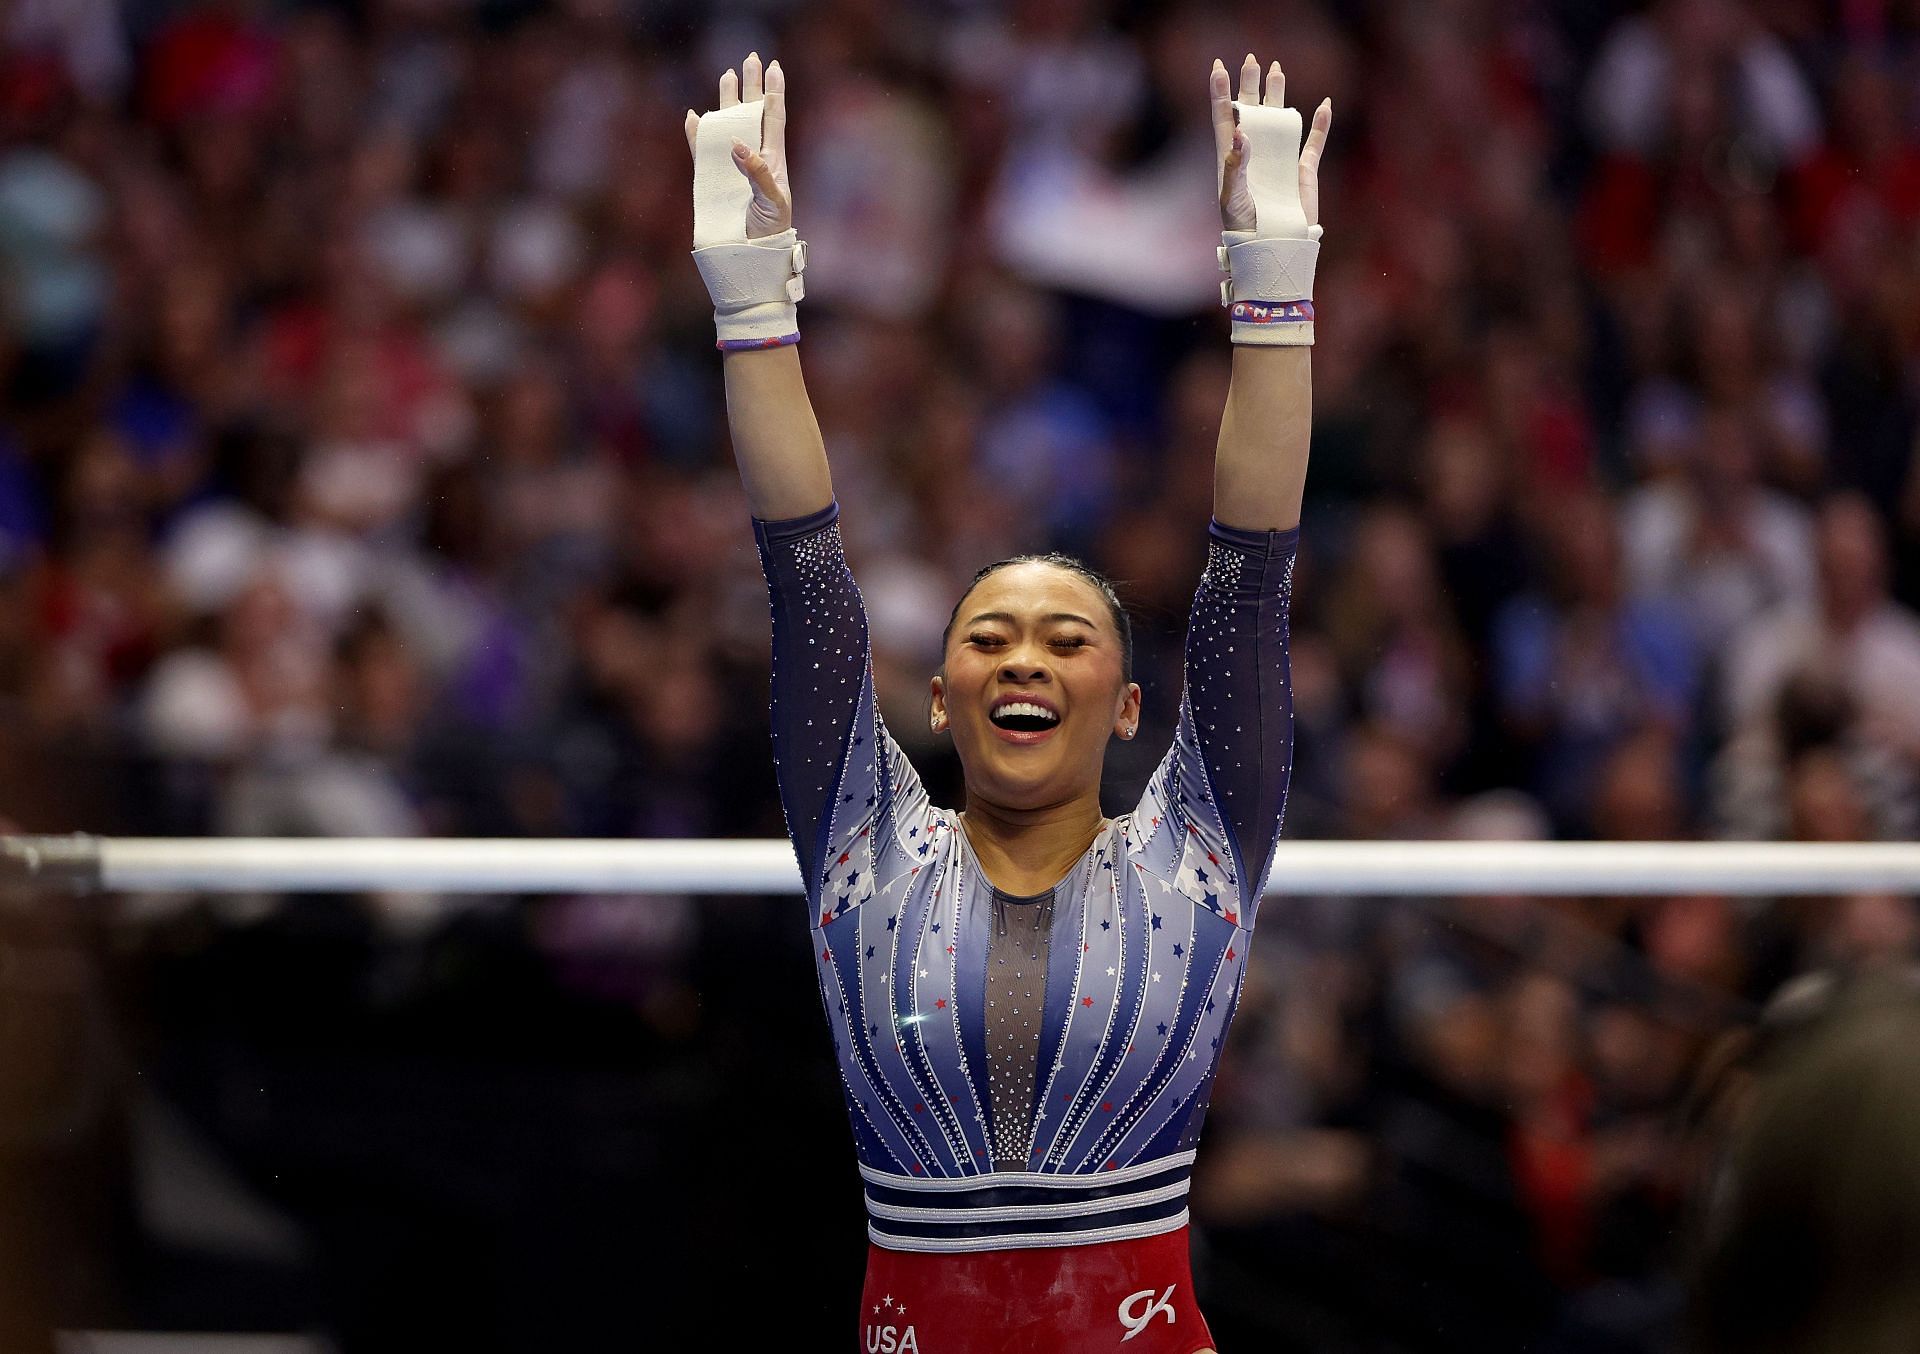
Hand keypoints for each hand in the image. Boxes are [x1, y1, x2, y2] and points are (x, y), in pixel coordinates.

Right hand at [684, 52, 790, 239]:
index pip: (773, 118)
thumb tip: (737, 144)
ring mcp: (731, 165)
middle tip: (750, 59)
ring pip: (727, 126)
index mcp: (772, 158)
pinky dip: (696, 134)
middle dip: (751, 86)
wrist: (752, 252)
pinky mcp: (712, 178)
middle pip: (751, 113)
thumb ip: (757, 172)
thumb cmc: (771, 229)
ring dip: (725, 102)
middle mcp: (752, 155)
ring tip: (726, 76)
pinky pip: (702, 151)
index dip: (774, 93)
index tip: (775, 67)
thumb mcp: (772, 201)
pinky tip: (693, 117)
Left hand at [1211, 54, 1331, 233]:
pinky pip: (1313, 143)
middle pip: (1252, 110)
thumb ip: (1235, 165)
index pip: (1224, 117)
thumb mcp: (1232, 196)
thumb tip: (1241, 132)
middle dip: (1251, 84)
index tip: (1218, 66)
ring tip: (1277, 69)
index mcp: (1231, 158)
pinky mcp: (1302, 172)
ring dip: (1279, 95)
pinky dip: (1320, 125)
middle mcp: (1254, 154)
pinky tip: (1324, 106)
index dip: (1221, 92)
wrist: (1271, 248)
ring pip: (1280, 120)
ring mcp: (1278, 160)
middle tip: (1252, 58)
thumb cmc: (1243, 228)